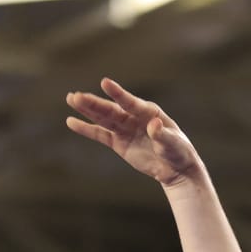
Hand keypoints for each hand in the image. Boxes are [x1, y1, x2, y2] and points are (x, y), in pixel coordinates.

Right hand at [66, 78, 203, 188]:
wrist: (176, 168)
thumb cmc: (179, 151)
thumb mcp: (173, 143)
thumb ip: (162, 134)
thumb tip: (154, 124)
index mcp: (148, 112)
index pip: (130, 102)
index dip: (117, 94)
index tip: (104, 83)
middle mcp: (134, 117)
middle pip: (111, 110)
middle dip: (94, 103)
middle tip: (76, 96)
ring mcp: (125, 129)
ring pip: (103, 118)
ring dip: (87, 110)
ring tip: (71, 99)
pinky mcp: (119, 143)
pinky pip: (100, 135)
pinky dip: (86, 129)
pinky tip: (71, 122)